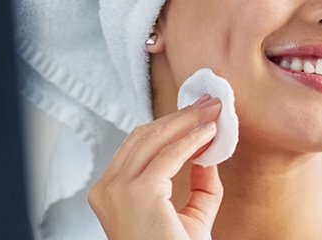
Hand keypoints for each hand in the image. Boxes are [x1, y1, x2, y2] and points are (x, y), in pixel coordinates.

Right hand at [88, 97, 225, 239]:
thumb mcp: (191, 217)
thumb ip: (200, 186)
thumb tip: (209, 154)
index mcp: (111, 193)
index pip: (136, 147)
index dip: (168, 127)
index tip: (197, 113)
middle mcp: (107, 189)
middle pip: (142, 137)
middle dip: (179, 117)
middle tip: (210, 104)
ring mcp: (118, 190)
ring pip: (153, 139)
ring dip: (187, 121)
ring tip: (213, 112)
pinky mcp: (137, 193)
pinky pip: (168, 155)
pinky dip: (190, 139)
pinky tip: (209, 132)